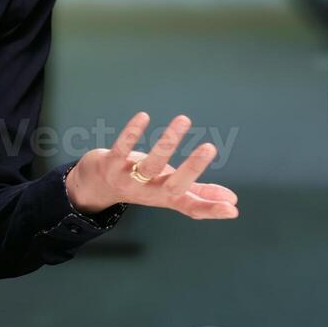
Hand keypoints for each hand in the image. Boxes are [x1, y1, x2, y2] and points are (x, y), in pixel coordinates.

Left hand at [64, 112, 238, 219]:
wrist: (94, 188)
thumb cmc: (142, 185)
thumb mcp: (170, 191)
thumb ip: (200, 195)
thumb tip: (233, 202)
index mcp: (167, 197)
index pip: (192, 208)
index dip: (212, 209)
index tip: (233, 208)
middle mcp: (149, 191)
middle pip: (173, 186)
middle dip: (191, 168)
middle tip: (211, 147)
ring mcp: (128, 179)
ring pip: (150, 164)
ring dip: (167, 142)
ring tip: (184, 119)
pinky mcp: (110, 164)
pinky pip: (121, 149)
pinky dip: (132, 133)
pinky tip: (144, 116)